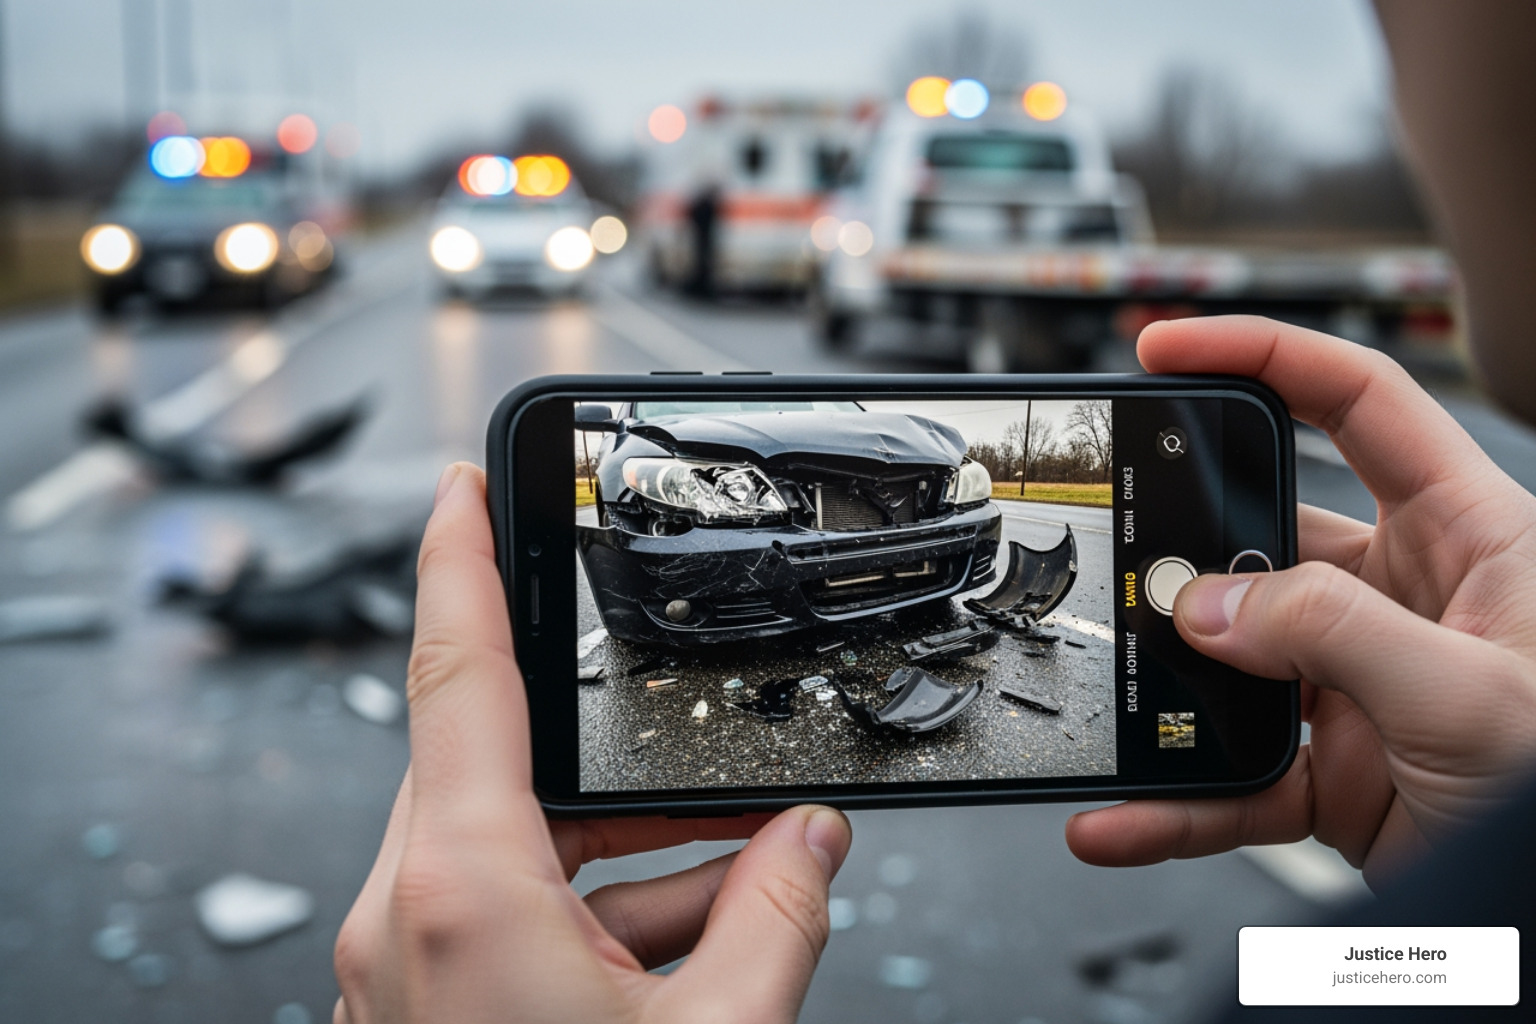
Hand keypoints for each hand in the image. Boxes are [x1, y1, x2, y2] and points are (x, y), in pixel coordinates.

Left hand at [333, 463, 852, 1023]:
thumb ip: (778, 920)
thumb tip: (812, 842)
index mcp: (464, 896)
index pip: (456, 672)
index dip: (459, 558)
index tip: (464, 486)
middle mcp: (407, 921)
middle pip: (502, 766)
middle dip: (609, 750)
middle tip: (694, 755)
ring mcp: (401, 968)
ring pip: (508, 845)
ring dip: (619, 847)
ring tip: (733, 875)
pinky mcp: (416, 1006)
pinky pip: (496, 911)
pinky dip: (588, 907)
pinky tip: (688, 937)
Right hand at [1067, 316, 1535, 888]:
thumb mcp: (1473, 692)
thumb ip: (1336, 633)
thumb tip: (1211, 608)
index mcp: (1471, 536)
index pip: (1358, 403)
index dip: (1262, 355)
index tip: (1167, 348)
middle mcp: (1407, 601)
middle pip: (1265, 534)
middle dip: (1186, 546)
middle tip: (1123, 554)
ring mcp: (1361, 686)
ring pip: (1234, 663)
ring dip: (1168, 687)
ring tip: (1117, 694)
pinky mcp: (1333, 772)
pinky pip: (1231, 776)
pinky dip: (1174, 800)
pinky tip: (1126, 814)